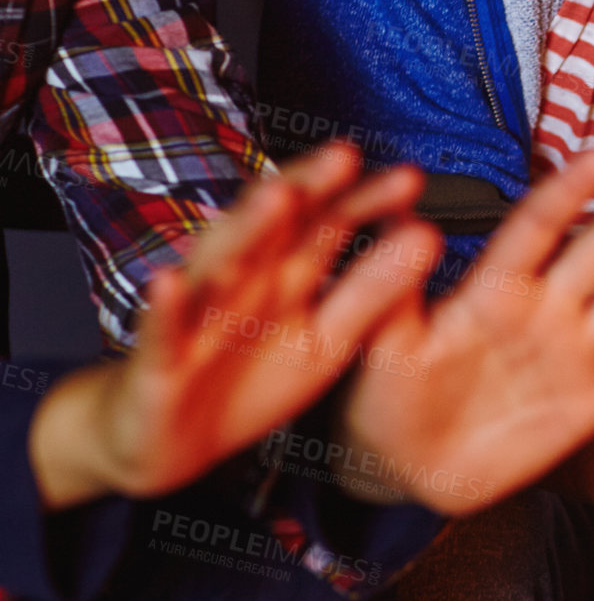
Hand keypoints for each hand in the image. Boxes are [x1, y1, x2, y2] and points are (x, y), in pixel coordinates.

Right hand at [29, 145, 429, 509]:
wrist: (175, 443)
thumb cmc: (250, 380)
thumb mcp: (327, 340)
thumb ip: (372, 292)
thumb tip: (425, 236)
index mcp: (287, 273)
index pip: (328, 224)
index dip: (366, 201)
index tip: (409, 179)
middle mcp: (244, 280)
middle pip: (277, 226)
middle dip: (308, 189)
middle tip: (345, 156)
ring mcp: (200, 313)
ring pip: (222, 261)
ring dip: (247, 228)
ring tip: (278, 197)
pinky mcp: (161, 357)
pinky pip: (162, 329)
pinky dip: (165, 306)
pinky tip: (170, 281)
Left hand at [335, 154, 593, 513]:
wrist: (404, 466)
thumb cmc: (385, 396)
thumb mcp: (380, 346)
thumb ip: (395, 293)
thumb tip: (402, 222)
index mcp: (493, 291)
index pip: (538, 229)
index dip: (569, 193)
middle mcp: (545, 309)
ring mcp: (575, 353)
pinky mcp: (592, 404)